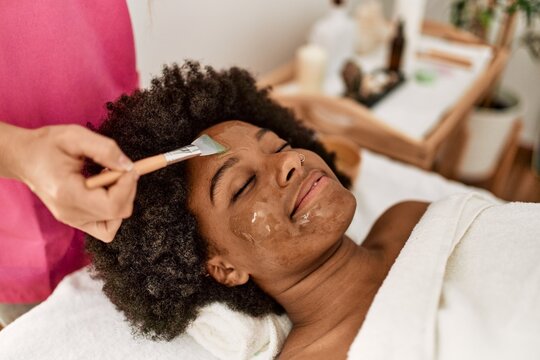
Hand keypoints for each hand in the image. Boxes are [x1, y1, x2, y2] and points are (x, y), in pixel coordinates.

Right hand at [8, 124, 138, 241]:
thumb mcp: (75, 136)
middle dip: (127, 189)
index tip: (130, 167)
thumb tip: (129, 166)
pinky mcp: (76, 220)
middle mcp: (70, 213)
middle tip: (118, 167)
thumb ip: (105, 149)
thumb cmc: (46, 145)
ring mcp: (73, 220)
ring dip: (122, 198)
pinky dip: (113, 210)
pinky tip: (106, 190)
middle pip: (117, 213)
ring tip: (108, 178)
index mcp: (68, 194)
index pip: (112, 205)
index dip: (128, 186)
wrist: (24, 157)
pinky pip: (105, 226)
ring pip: (115, 221)